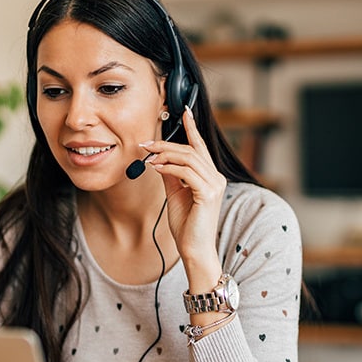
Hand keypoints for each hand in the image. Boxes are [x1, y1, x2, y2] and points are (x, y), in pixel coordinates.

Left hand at [141, 108, 225, 283]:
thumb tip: (160, 159)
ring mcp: (214, 185)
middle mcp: (216, 177)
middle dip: (166, 144)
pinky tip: (156, 168)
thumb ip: (171, 175)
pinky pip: (186, 172)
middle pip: (191, 150)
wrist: (194, 249)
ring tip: (147, 157)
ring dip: (164, 155)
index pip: (200, 147)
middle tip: (145, 144)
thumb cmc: (187, 226)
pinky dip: (169, 168)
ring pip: (188, 158)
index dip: (192, 128)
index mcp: (211, 177)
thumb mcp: (175, 194)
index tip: (184, 112)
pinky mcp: (208, 193)